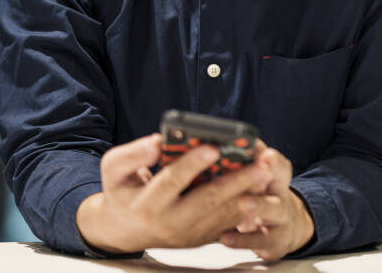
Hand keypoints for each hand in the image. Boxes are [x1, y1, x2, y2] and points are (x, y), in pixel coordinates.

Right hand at [76, 133, 271, 253]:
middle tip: (261, 164)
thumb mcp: (114, 171)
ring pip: (223, 213)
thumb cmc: (122, 192)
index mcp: (146, 203)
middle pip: (207, 200)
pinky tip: (261, 188)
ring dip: (248, 193)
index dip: (192, 164)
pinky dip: (246, 205)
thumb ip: (131, 155)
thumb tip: (157, 142)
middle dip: (236, 181)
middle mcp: (169, 222)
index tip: (212, 147)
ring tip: (267, 172)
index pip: (172, 181)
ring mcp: (188, 234)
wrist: (124, 231)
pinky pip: (227, 222)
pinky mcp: (201, 239)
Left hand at [219, 141, 314, 260]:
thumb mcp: (259, 180)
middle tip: (259, 164)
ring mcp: (281, 218)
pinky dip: (243, 239)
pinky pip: (261, 240)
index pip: (277, 160)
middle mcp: (281, 194)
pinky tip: (226, 237)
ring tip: (242, 201)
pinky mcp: (275, 240)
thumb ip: (244, 164)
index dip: (270, 156)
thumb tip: (218, 144)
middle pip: (279, 181)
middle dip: (267, 172)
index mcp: (276, 176)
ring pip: (273, 210)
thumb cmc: (262, 198)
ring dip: (258, 205)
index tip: (262, 151)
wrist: (285, 229)